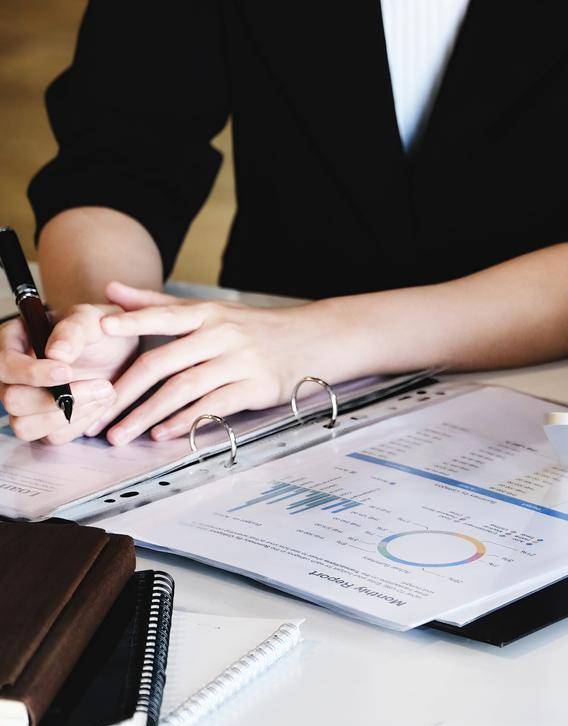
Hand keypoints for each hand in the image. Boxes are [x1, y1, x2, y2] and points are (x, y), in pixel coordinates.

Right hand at [0, 303, 136, 443]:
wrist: (120, 351)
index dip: (32, 373)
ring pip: (26, 426)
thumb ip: (75, 329)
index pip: (5, 365)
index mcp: (13, 343)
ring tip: (105, 393)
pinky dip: (80, 424)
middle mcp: (13, 377)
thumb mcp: (92, 318)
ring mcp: (27, 403)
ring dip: (70, 415)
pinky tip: (100, 404)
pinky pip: (52, 437)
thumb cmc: (99, 329)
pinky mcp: (46, 423)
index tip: (67, 371)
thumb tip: (56, 353)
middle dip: (55, 399)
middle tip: (102, 385)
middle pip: (12, 401)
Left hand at [89, 282, 337, 444]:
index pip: (164, 315)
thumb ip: (157, 303)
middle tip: (95, 414)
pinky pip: (214, 406)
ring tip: (120, 434)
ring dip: (148, 414)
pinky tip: (163, 434)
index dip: (133, 321)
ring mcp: (240, 362)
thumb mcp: (210, 309)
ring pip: (184, 389)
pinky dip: (186, 421)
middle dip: (125, 392)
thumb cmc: (254, 327)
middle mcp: (222, 335)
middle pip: (164, 362)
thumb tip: (110, 291)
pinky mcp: (256, 387)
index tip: (99, 329)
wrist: (313, 340)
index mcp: (208, 314)